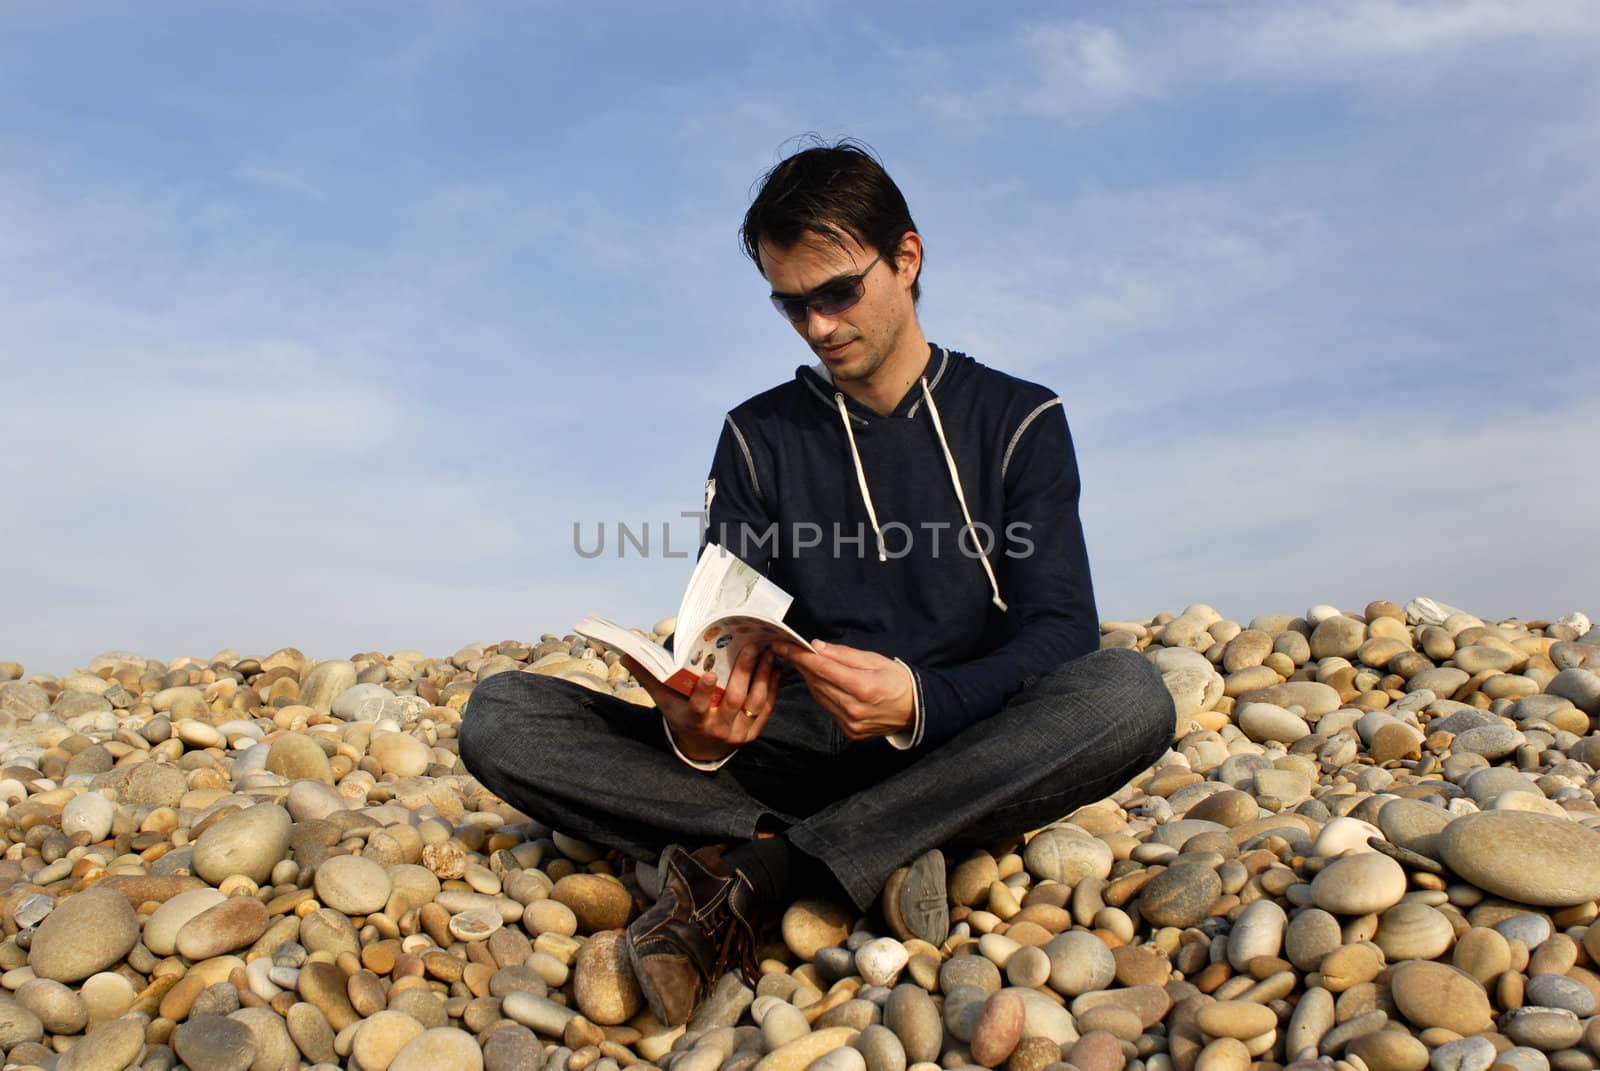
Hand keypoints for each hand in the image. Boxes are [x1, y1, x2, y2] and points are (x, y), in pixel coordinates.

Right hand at [620, 644, 782, 762]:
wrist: (702, 748)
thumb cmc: (681, 716)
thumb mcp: (665, 701)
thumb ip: (650, 678)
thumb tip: (626, 656)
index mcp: (694, 721)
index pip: (699, 708)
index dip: (703, 692)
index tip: (708, 674)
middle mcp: (718, 729)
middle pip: (734, 700)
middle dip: (743, 672)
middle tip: (750, 646)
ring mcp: (738, 732)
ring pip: (754, 702)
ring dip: (762, 676)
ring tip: (767, 652)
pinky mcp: (754, 732)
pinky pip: (766, 708)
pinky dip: (772, 687)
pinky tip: (774, 667)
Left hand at [771, 639, 913, 740]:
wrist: (915, 710)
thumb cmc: (897, 680)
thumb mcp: (875, 659)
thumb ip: (844, 654)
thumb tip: (817, 647)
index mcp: (863, 687)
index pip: (822, 668)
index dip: (800, 656)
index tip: (783, 645)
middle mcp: (854, 708)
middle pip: (817, 682)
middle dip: (802, 665)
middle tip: (791, 650)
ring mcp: (851, 723)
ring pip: (819, 696)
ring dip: (810, 679)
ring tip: (806, 663)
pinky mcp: (849, 731)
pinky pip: (827, 708)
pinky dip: (821, 693)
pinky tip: (822, 682)